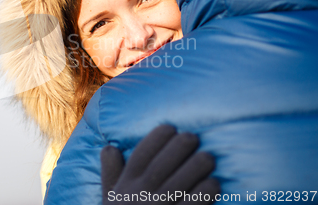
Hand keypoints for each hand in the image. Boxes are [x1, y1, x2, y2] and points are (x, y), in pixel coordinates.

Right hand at [101, 125, 219, 203]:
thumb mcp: (108, 200)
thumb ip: (109, 174)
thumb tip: (109, 147)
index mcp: (124, 188)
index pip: (139, 156)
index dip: (155, 138)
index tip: (169, 127)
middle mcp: (140, 197)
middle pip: (161, 165)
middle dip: (178, 148)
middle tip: (193, 137)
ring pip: (179, 184)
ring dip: (196, 168)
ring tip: (208, 156)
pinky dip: (205, 194)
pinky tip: (214, 184)